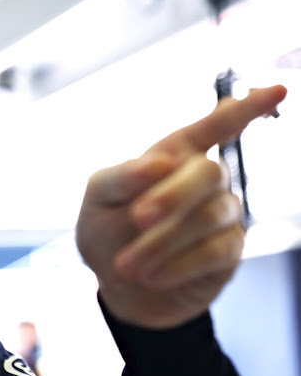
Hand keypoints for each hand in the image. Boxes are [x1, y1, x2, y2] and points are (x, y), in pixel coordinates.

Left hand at [75, 85, 286, 328]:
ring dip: (163, 241)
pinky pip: (215, 251)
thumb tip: (161, 162)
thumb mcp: (98, 199)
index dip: (245, 109)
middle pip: (209, 172)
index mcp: (175, 154)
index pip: (214, 126)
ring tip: (127, 264)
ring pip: (210, 215)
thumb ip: (121, 176)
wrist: (116, 285)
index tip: (278, 90)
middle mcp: (206, 179)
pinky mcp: (229, 250)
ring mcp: (223, 213)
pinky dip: (178, 263)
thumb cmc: (107, 230)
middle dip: (172, 195)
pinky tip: (151, 275)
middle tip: (137, 218)